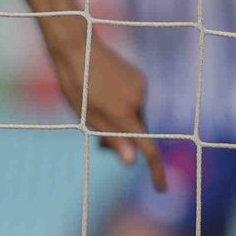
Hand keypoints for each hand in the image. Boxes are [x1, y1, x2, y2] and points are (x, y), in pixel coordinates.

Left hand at [49, 24, 165, 189]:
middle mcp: (139, 102)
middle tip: (98, 143)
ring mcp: (141, 89)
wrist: (77, 47)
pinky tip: (104, 94)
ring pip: (137, 117)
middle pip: (139, 133)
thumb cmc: (74, 84)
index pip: (147, 149)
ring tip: (94, 108)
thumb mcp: (86, 117)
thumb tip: (131, 162)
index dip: (154, 171)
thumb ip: (111, 138)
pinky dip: (124, 107)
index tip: (160, 188)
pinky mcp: (140, 79)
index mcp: (124, 115)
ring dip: (122, 122)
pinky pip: (135, 102)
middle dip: (124, 141)